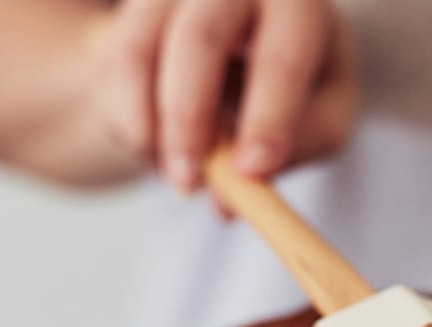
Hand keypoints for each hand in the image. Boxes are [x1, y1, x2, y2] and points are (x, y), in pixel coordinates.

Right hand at [93, 0, 357, 191]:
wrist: (258, 42)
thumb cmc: (301, 84)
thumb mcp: (322, 119)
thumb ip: (289, 153)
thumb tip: (227, 202)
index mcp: (297, 6)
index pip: (282, 59)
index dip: (267, 118)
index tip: (253, 172)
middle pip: (198, 38)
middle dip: (188, 119)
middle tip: (188, 184)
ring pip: (136, 52)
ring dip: (146, 127)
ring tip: (173, 175)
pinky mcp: (131, 9)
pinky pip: (110, 67)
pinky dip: (126, 121)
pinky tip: (157, 146)